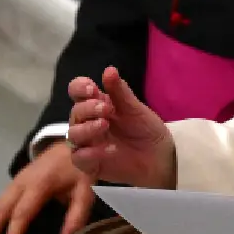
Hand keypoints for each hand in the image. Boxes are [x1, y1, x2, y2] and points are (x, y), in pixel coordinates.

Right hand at [0, 142, 94, 233]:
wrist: (72, 142)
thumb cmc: (79, 168)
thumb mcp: (86, 189)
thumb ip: (77, 214)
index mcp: (39, 185)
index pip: (22, 212)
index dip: (13, 233)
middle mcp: (21, 183)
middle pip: (0, 209)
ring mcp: (15, 183)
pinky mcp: (13, 184)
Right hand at [67, 66, 175, 188]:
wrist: (160, 156)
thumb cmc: (146, 129)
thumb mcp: (135, 109)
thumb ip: (120, 92)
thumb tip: (109, 69)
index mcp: (97, 104)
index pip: (78, 91)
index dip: (80, 87)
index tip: (91, 88)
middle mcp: (88, 122)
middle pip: (75, 112)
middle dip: (88, 108)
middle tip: (106, 108)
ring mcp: (88, 143)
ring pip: (73, 134)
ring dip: (86, 128)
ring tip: (104, 124)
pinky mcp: (90, 163)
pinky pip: (79, 158)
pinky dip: (89, 152)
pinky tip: (107, 149)